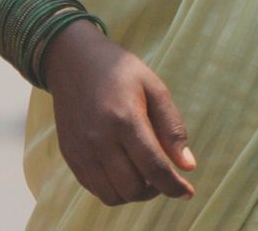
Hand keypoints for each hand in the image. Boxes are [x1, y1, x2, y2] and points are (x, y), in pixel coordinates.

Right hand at [44, 24, 196, 205]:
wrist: (72, 60)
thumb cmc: (119, 71)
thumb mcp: (153, 87)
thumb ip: (172, 127)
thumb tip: (188, 166)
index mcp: (123, 118)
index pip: (154, 168)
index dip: (175, 187)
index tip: (187, 191)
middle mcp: (98, 138)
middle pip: (133, 188)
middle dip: (155, 190)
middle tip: (161, 174)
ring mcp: (80, 148)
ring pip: (112, 196)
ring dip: (133, 193)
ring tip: (142, 175)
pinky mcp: (69, 153)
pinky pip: (94, 188)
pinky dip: (113, 189)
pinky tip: (122, 170)